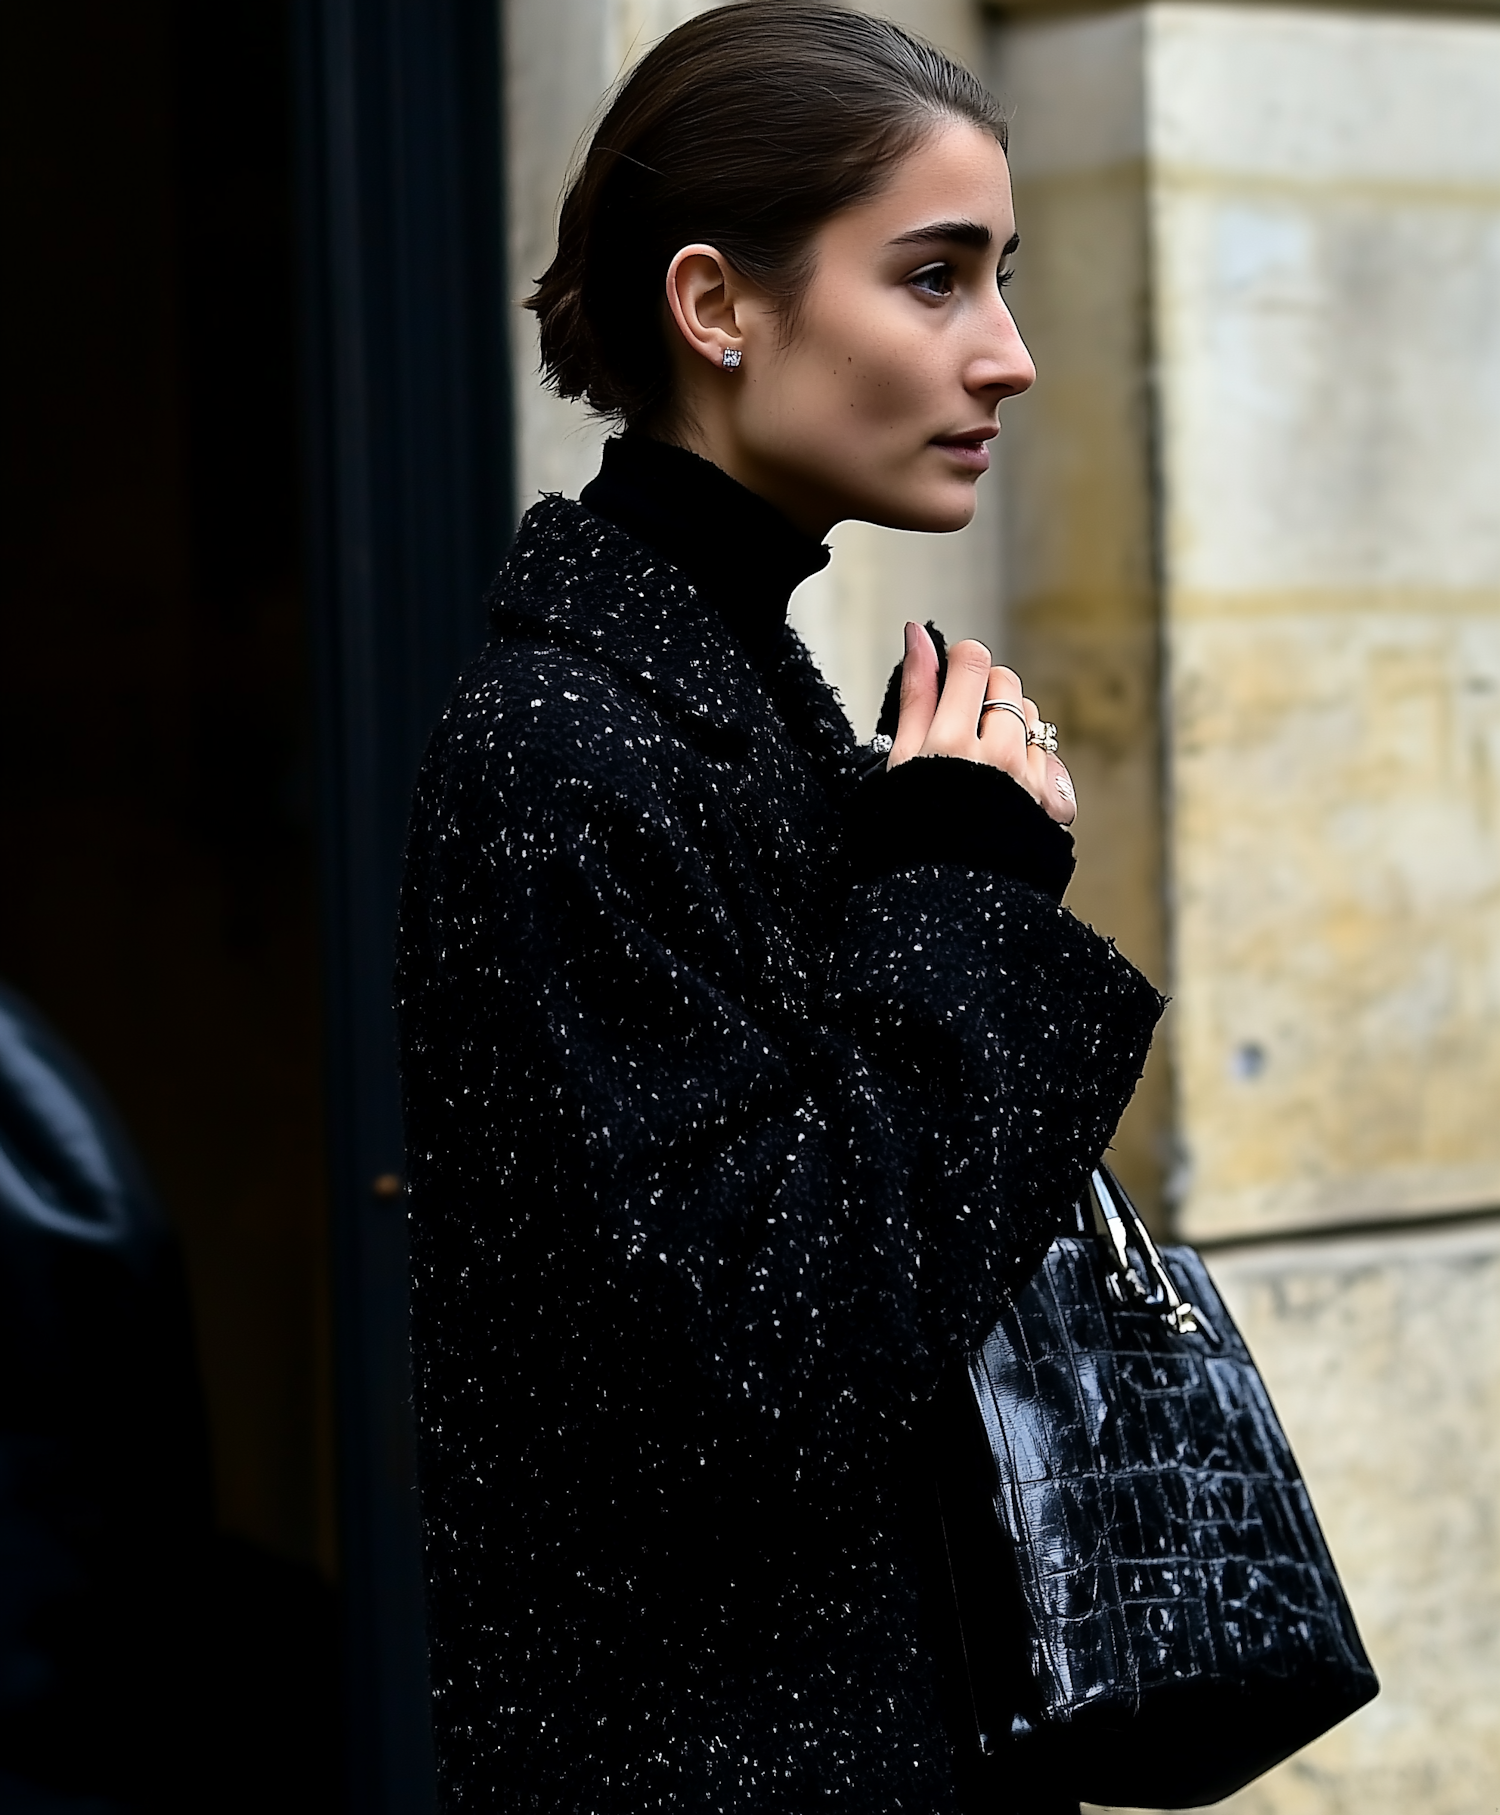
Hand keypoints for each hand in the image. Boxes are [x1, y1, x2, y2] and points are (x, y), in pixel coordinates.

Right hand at [886, 622, 1076, 826]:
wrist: (948, 901)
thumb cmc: (909, 831)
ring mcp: (1029, 779)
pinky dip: (1030, 761)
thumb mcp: (900, 761)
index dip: (960, 662)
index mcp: (949, 743)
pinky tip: (1005, 786)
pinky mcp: (1052, 803)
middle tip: (963, 722)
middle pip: (1006, 682)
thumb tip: (918, 634)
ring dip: (1010, 724)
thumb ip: (915, 693)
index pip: (972, 660)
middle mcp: (996, 756)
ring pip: (1031, 716)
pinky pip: (1050, 756)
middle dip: (986, 690)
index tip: (951, 680)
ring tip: (981, 760)